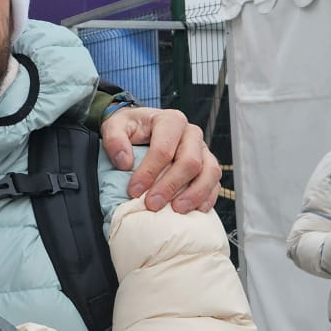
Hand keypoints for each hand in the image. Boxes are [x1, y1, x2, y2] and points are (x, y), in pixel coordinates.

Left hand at [101, 107, 220, 212]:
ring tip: (176, 210)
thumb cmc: (131, 128)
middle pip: (189, 161)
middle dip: (170, 186)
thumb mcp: (115, 126)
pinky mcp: (209, 166)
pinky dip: (207, 198)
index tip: (134, 191)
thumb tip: (125, 162)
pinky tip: (194, 210)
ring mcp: (203, 150)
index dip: (149, 172)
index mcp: (170, 120)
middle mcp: (191, 133)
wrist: (144, 128)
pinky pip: (215, 183)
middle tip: (152, 205)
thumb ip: (114, 139)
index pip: (164, 148)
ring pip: (210, 172)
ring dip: (194, 194)